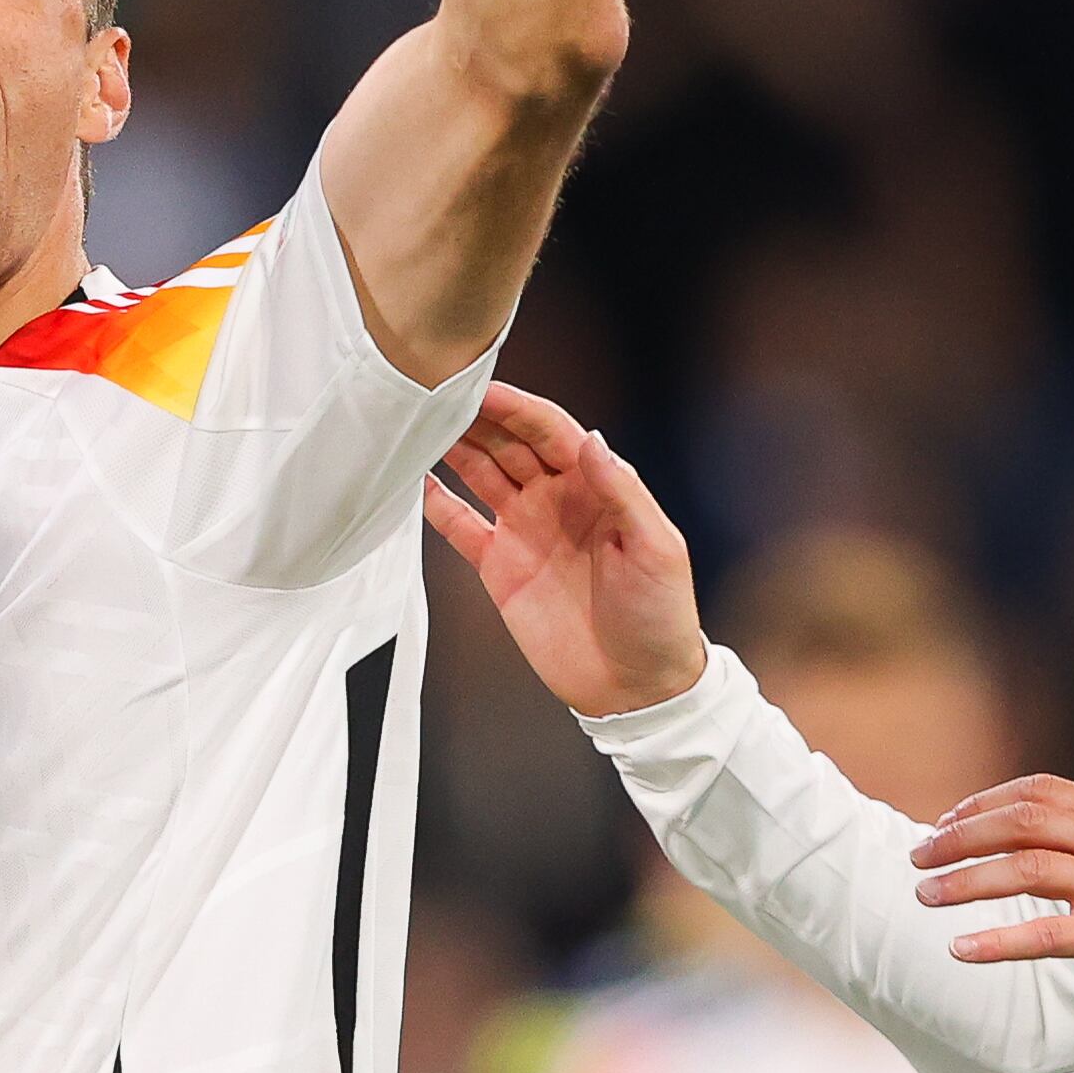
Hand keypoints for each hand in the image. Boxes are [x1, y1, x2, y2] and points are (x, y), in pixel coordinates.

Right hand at [421, 385, 707, 716]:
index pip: (550, 431)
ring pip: (481, 474)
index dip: (516, 408)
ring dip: (452, 447)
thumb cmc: (661, 615)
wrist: (637, 686)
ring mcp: (525, 531)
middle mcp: (556, 500)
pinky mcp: (500, 569)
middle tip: (435, 393)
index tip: (481, 387)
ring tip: (415, 423)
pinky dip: (437, 505)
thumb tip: (591, 439)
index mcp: (596, 487)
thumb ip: (623, 492)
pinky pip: (461, 527)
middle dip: (475, 416)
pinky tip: (412, 480)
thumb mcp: (655, 548)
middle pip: (508, 444)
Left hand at [909, 779, 1073, 1029]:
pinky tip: (961, 949)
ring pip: (1025, 869)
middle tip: (919, 857)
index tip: (944, 823)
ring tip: (925, 896)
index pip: (1038, 791)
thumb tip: (1020, 834)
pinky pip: (1046, 933)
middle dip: (960, 837)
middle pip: (1022, 821)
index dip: (983, 803)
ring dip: (965, 882)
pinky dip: (996, 941)